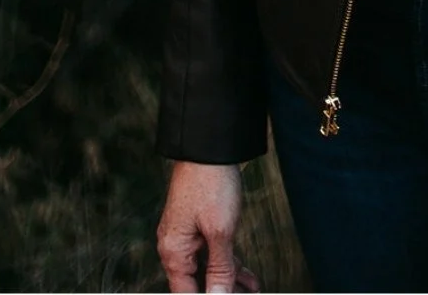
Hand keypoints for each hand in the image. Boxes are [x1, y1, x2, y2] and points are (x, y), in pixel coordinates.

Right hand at [157, 161, 259, 293]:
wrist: (209, 147)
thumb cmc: (211, 184)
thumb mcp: (220, 231)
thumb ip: (219, 269)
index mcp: (174, 253)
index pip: (187, 294)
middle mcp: (176, 248)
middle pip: (197, 285)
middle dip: (223, 292)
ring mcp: (187, 236)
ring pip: (209, 270)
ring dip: (230, 282)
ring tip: (253, 290)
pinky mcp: (199, 226)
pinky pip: (213, 254)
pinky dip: (229, 265)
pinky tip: (248, 277)